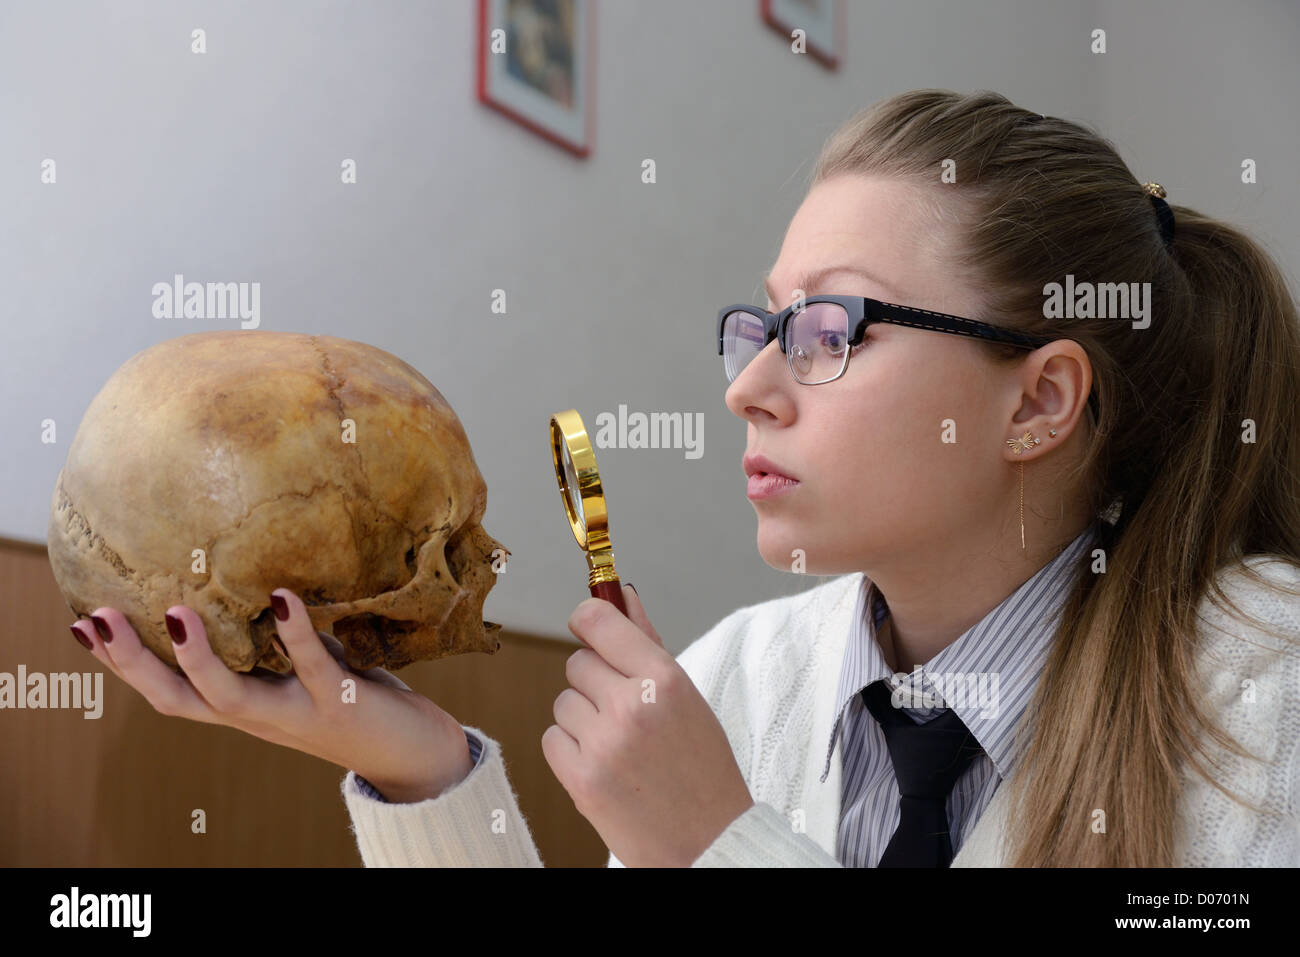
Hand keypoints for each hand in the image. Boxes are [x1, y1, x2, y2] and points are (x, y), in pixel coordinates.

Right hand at [70, 588, 472, 802]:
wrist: (413, 754)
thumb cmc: (353, 699)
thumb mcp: (302, 670)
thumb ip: (273, 641)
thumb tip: (251, 578)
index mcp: (243, 707)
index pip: (168, 691)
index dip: (123, 663)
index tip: (81, 624)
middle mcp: (258, 718)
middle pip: (178, 700)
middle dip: (133, 663)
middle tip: (97, 618)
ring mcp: (296, 714)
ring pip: (231, 697)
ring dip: (199, 658)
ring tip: (175, 613)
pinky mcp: (340, 703)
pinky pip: (311, 669)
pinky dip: (294, 633)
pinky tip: (283, 595)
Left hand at [541, 584, 753, 866]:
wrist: (709, 839)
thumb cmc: (703, 767)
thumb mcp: (687, 696)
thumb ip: (647, 643)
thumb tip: (622, 594)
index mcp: (663, 679)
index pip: (600, 621)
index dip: (587, 618)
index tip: (586, 623)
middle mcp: (631, 705)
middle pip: (577, 662)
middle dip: (595, 682)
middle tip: (625, 711)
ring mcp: (602, 743)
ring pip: (563, 701)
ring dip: (583, 717)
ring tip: (619, 744)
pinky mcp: (580, 778)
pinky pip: (553, 738)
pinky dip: (571, 749)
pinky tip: (603, 765)